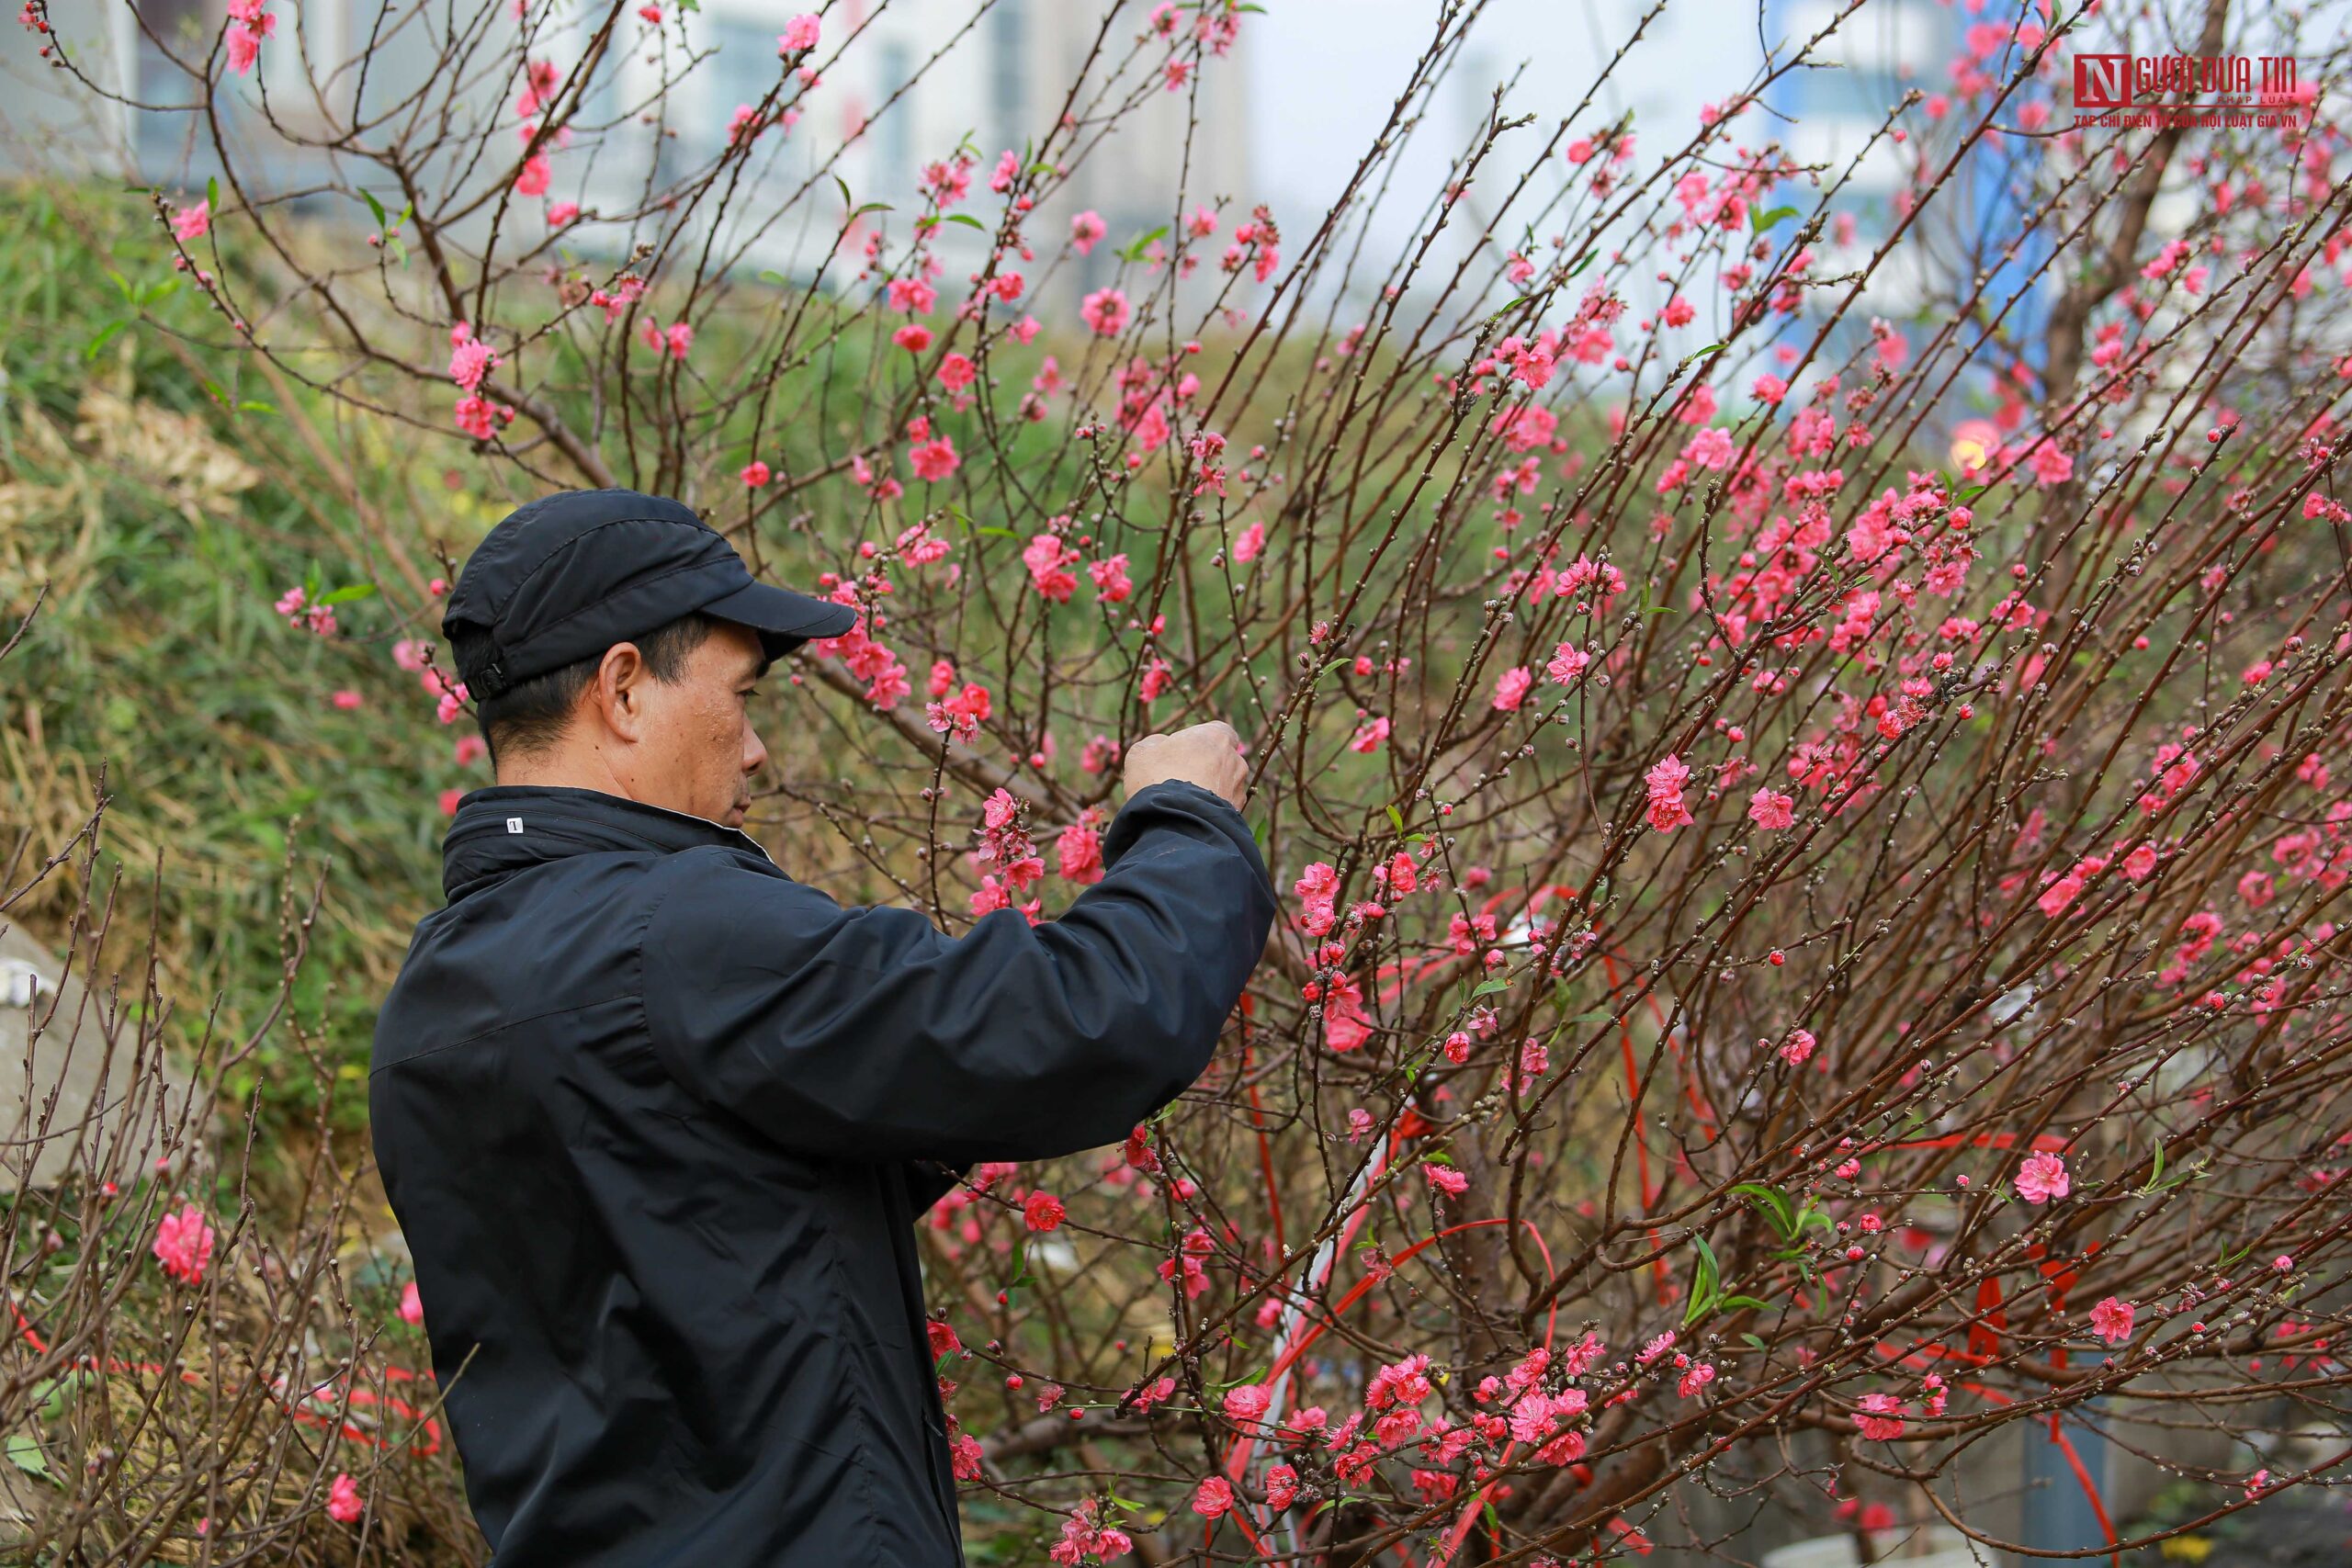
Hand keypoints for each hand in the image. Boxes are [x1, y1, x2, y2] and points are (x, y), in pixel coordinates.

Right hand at [1123, 720, 1248, 809]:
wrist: (1174, 824)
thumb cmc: (1157, 779)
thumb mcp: (1142, 753)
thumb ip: (1156, 743)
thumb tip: (1162, 746)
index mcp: (1216, 737)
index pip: (1219, 731)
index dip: (1201, 740)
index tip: (1183, 751)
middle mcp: (1235, 760)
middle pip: (1222, 758)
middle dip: (1206, 766)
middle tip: (1179, 778)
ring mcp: (1238, 789)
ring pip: (1225, 784)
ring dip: (1210, 789)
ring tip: (1184, 802)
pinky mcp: (1236, 814)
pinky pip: (1224, 808)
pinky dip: (1211, 810)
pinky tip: (1192, 816)